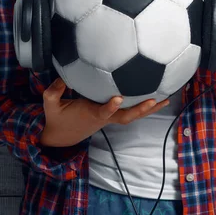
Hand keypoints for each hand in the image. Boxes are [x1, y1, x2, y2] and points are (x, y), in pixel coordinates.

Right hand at [41, 78, 169, 146]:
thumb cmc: (56, 118)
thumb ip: (53, 91)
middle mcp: (103, 117)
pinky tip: (156, 98)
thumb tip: (63, 77)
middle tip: (155, 100)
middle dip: (140, 109)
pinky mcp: (111, 116)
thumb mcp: (49, 104)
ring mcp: (109, 118)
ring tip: (166, 99)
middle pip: (125, 116)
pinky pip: (130, 112)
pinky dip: (143, 107)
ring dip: (148, 109)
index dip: (110, 107)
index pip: (102, 112)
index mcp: (90, 114)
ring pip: (131, 116)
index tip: (118, 98)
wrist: (60, 137)